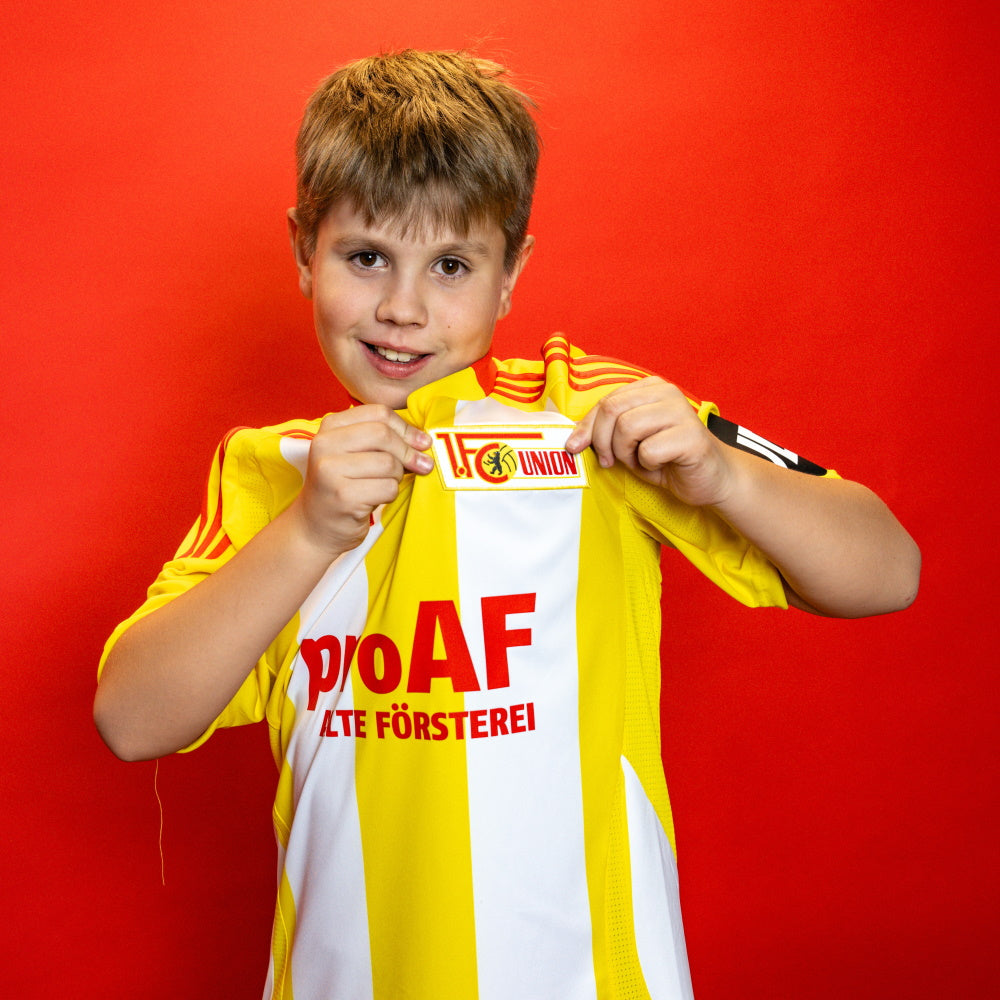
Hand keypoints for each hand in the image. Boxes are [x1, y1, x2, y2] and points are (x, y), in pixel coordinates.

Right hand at [291, 405, 432, 555]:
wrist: (315, 527)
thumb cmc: (343, 487)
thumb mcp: (355, 454)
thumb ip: (383, 440)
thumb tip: (423, 441)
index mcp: (330, 426)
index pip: (379, 413)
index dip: (406, 428)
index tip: (421, 443)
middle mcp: (325, 444)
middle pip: (384, 435)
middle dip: (408, 452)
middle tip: (421, 466)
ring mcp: (331, 470)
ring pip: (389, 463)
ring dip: (397, 476)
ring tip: (385, 485)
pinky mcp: (343, 496)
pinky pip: (388, 488)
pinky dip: (391, 494)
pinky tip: (377, 499)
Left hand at [565, 377, 734, 507]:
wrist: (710, 479)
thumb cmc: (667, 459)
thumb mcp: (629, 442)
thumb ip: (605, 432)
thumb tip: (571, 440)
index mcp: (650, 388)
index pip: (605, 401)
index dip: (585, 426)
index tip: (574, 447)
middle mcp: (666, 392)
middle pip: (612, 410)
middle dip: (603, 441)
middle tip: (612, 461)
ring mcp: (681, 412)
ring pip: (627, 427)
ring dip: (626, 453)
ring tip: (640, 461)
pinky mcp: (692, 436)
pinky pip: (649, 450)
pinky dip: (648, 465)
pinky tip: (662, 464)